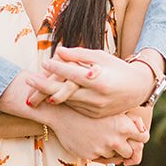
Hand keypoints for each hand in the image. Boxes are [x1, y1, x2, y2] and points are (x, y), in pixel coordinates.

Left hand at [25, 45, 159, 117]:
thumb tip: (58, 51)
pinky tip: (49, 95)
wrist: (138, 89)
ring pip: (68, 102)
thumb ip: (79, 55)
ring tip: (33, 89)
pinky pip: (75, 107)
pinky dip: (62, 100)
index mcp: (100, 81)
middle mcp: (97, 97)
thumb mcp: (101, 57)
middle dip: (44, 86)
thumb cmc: (118, 68)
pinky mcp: (94, 115)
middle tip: (28, 80)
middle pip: (64, 92)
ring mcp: (95, 108)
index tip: (44, 61)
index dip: (57, 68)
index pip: (73, 74)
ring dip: (49, 95)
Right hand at [46, 106, 147, 164]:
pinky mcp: (92, 155)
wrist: (62, 112)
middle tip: (118, 142)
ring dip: (112, 151)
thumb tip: (142, 130)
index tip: (135, 137)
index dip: (140, 138)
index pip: (144, 138)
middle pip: (132, 152)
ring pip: (117, 157)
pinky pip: (103, 160)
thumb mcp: (112, 109)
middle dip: (126, 148)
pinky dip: (101, 153)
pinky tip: (93, 142)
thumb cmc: (89, 108)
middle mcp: (116, 139)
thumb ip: (130, 119)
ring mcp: (103, 148)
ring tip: (102, 138)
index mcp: (124, 125)